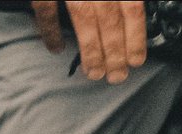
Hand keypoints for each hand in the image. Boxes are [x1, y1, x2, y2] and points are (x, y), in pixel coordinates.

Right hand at [32, 1, 146, 82]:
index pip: (133, 12)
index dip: (135, 40)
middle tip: (116, 76)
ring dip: (90, 50)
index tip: (135, 62)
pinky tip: (55, 48)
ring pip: (83, 19)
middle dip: (115, 54)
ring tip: (94, 72)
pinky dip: (50, 30)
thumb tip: (132, 17)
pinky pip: (46, 8)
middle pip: (110, 22)